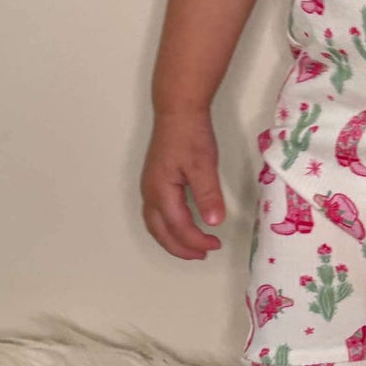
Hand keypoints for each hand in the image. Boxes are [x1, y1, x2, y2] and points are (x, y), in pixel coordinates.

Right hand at [141, 108, 226, 260]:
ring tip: (192, 247)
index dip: (197, 240)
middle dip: (180, 248)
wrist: (178, 111)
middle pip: (160, 232)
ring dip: (172, 239)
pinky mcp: (154, 181)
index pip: (179, 227)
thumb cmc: (191, 135)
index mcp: (161, 191)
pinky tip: (181, 226)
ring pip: (155, 224)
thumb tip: (213, 223)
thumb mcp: (203, 164)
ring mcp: (149, 187)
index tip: (216, 244)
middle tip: (202, 254)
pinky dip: (167, 227)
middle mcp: (150, 193)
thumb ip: (208, 194)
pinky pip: (156, 214)